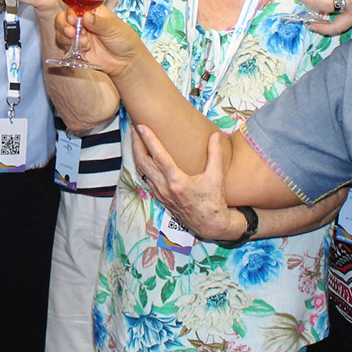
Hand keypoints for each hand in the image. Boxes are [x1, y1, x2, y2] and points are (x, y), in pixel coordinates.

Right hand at [53, 3, 142, 76]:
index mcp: (92, 11)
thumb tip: (85, 15)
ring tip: (85, 43)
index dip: (70, 11)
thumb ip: (99, 22)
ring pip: (61, 31)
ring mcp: (78, 34)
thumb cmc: (123, 39)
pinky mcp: (75, 48)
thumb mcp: (113, 28)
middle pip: (63, 17)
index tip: (72, 19)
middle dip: (64, 25)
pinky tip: (85, 49)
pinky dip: (70, 47)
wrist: (125, 61)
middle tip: (72, 33)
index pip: (75, 5)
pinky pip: (64, 45)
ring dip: (67, 37)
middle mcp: (82, 21)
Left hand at [132, 125, 247, 241]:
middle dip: (136, 143)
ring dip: (137, 153)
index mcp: (178, 182)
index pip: (159, 157)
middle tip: (134, 127)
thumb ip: (216, 155)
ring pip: (141, 170)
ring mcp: (160, 193)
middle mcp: (165, 188)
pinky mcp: (159, 196)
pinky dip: (141, 163)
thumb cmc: (213, 202)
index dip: (149, 140)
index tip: (141, 126)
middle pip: (143, 162)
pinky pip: (145, 177)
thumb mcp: (217, 178)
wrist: (209, 225)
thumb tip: (216, 135)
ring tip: (136, 137)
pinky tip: (143, 155)